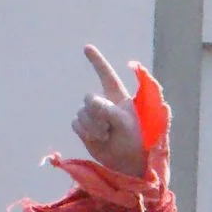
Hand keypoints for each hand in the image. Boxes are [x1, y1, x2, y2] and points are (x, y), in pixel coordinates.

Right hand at [72, 45, 148, 175]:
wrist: (128, 163)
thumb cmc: (135, 141)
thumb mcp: (126, 124)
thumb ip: (109, 110)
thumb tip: (90, 102)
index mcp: (119, 97)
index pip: (106, 75)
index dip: (97, 61)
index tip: (87, 47)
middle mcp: (105, 103)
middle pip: (89, 98)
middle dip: (96, 113)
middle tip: (109, 127)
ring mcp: (94, 116)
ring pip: (82, 113)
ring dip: (93, 126)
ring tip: (107, 136)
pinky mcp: (85, 128)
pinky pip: (76, 124)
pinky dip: (86, 132)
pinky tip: (98, 139)